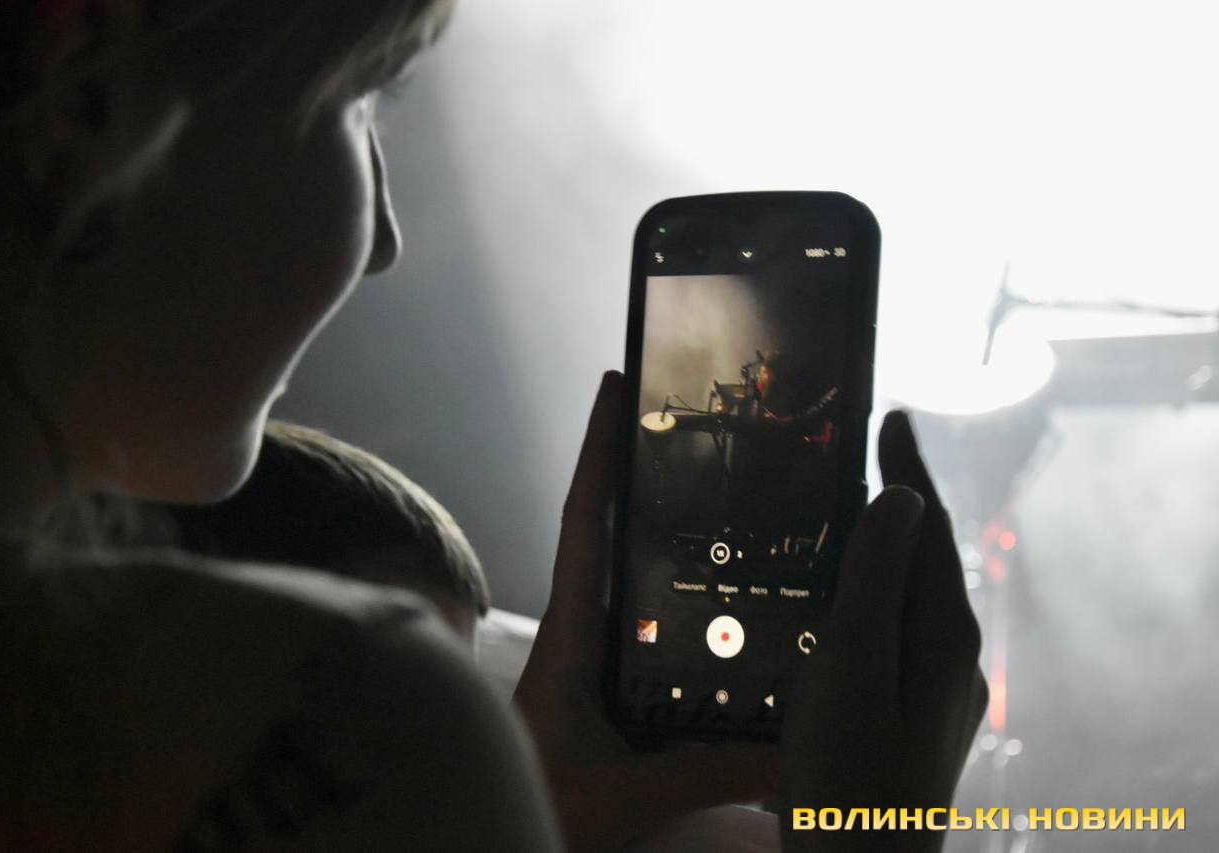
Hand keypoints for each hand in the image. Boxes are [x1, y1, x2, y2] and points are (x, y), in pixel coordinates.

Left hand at [515, 371, 774, 852]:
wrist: (490, 842)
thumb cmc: (539, 806)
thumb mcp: (622, 793)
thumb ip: (702, 771)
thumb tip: (788, 754)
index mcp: (571, 633)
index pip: (582, 521)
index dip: (597, 452)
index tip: (614, 388)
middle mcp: (581, 632)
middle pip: (606, 530)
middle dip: (635, 472)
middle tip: (684, 421)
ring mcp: (592, 659)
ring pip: (629, 576)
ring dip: (660, 532)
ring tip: (719, 490)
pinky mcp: (607, 691)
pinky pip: (650, 628)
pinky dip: (679, 600)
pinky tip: (725, 603)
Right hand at [777, 411, 988, 851]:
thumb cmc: (846, 774)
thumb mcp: (851, 665)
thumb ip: (875, 579)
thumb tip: (903, 497)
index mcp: (939, 631)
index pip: (926, 527)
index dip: (908, 470)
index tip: (891, 416)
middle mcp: (951, 653)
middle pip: (926, 555)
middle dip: (901, 500)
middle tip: (864, 453)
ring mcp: (938, 686)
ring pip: (914, 593)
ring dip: (889, 545)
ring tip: (853, 511)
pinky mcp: (917, 712)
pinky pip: (902, 627)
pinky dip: (880, 590)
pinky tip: (851, 601)